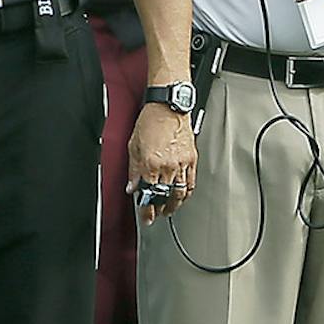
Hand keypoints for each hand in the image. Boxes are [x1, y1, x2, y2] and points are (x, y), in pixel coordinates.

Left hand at [126, 103, 196, 223]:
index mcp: (150, 164)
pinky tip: (182, 195)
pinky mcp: (192, 159)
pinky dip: (187, 192)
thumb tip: (132, 187)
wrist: (168, 106)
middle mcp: (167, 166)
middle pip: (165, 196)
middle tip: (157, 215)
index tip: (146, 217)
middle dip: (160, 209)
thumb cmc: (150, 121)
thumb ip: (133, 170)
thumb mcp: (133, 146)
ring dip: (174, 204)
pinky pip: (191, 182)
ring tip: (170, 209)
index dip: (147, 210)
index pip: (148, 194)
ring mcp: (181, 163)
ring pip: (180, 193)